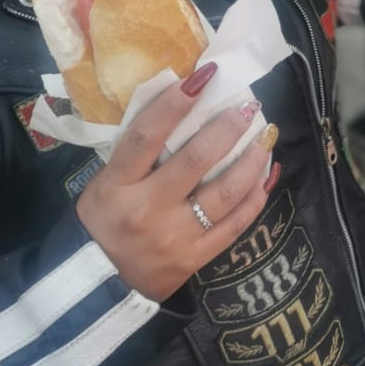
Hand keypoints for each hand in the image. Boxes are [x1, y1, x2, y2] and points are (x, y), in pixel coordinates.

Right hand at [76, 71, 276, 301]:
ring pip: (225, 192)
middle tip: (248, 107)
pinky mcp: (195, 258)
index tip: (202, 77)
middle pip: (195, 161)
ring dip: (251, 160)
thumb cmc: (102, 222)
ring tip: (265, 137)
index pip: (146, 136)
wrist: (98, 287)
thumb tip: (181, 106)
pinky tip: (266, 174)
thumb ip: (136, 152)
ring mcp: (174, 237)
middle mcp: (146, 210)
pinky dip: (255, 196)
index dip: (174, 104)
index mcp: (116, 186)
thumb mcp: (104, 183)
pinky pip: (235, 224)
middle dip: (227, 128)